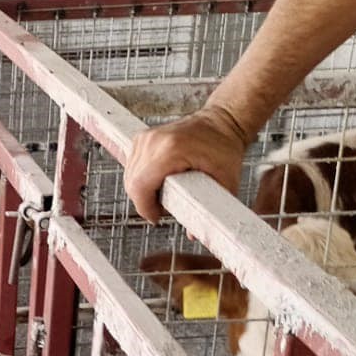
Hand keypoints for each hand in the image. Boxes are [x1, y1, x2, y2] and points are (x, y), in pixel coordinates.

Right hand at [124, 105, 250, 224]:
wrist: (222, 121)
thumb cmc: (225, 147)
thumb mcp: (225, 181)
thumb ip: (210, 209)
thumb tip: (194, 234)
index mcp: (171, 150)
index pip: (140, 188)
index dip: (146, 209)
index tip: (158, 218)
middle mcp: (154, 141)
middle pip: (132, 184)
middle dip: (145, 202)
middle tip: (163, 208)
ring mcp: (145, 137)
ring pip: (129, 176)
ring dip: (142, 191)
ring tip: (163, 194)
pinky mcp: (142, 138)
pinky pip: (131, 166)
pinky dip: (140, 179)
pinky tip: (157, 182)